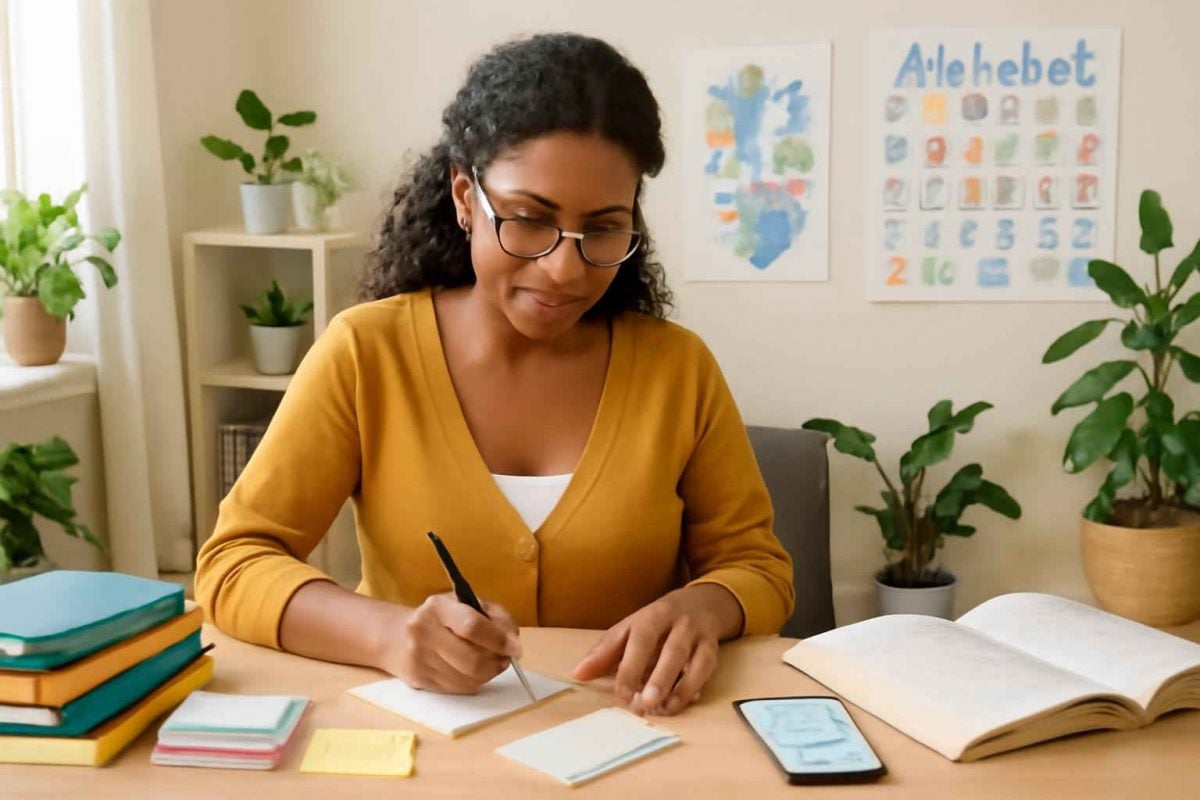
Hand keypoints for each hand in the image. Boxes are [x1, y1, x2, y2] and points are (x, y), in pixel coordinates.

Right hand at [375, 592, 521, 693]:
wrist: (398, 637)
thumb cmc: (442, 618)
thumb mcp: (467, 604)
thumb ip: (495, 617)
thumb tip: (513, 643)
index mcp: (438, 607)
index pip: (472, 626)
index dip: (498, 640)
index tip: (515, 648)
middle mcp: (423, 632)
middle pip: (471, 660)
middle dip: (496, 663)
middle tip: (505, 660)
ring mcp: (419, 658)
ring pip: (467, 679)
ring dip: (488, 675)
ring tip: (491, 664)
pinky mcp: (419, 680)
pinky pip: (458, 689)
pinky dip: (474, 683)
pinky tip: (474, 673)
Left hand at [571, 584, 741, 715]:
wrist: (701, 603)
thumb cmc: (657, 622)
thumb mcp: (629, 629)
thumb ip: (605, 652)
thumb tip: (578, 673)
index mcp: (652, 616)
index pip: (641, 639)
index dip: (631, 666)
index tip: (622, 692)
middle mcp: (679, 623)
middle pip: (672, 651)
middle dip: (660, 678)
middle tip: (646, 704)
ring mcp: (699, 636)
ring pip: (695, 662)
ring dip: (680, 688)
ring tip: (664, 709)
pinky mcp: (713, 650)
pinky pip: (707, 671)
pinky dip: (695, 688)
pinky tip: (682, 702)